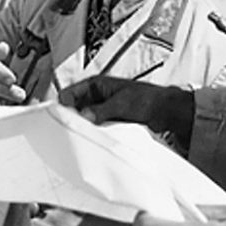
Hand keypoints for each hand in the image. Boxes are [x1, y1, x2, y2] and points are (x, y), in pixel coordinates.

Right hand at [60, 75, 193, 142]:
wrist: (165, 111)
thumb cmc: (148, 99)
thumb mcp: (122, 103)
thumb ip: (101, 110)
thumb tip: (84, 116)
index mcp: (97, 84)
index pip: (71, 92)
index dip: (63, 104)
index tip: (60, 117)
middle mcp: (96, 96)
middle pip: (74, 107)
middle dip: (71, 117)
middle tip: (66, 130)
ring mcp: (101, 109)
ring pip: (83, 119)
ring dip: (82, 126)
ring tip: (78, 137)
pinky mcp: (107, 121)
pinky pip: (94, 127)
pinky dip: (91, 132)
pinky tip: (90, 140)